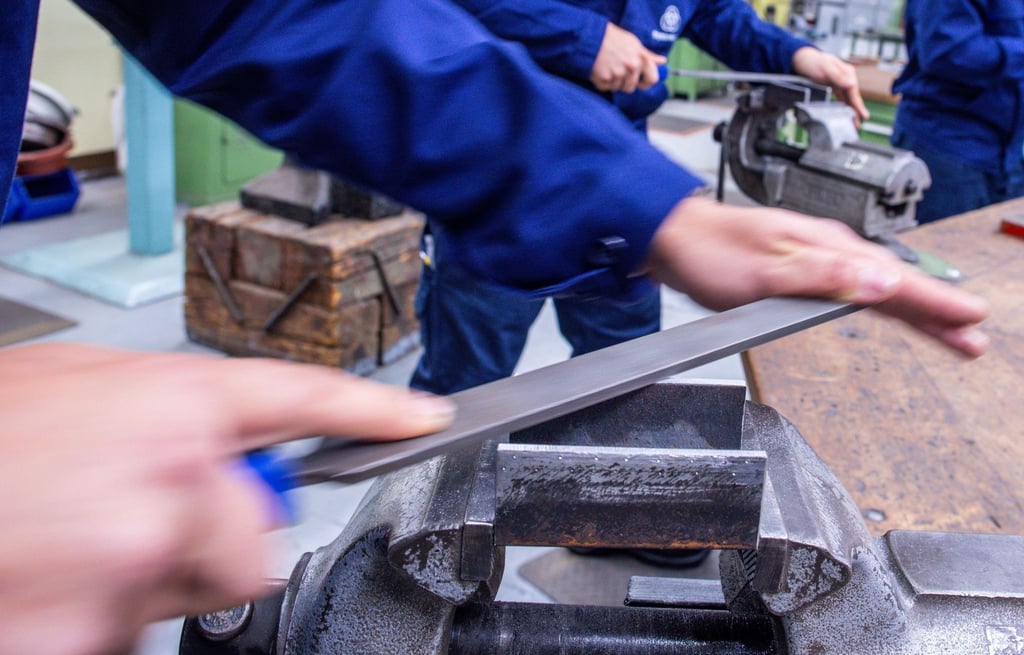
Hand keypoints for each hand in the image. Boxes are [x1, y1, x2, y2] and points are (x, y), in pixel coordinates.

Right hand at [0, 344, 454, 654]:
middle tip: (123, 521)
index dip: (372, 409)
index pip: (299, 396)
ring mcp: (127, 556)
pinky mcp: (86, 628)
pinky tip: (39, 580)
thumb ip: (161, 418)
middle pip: (255, 539)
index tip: (426, 416)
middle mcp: (166, 474)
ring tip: (59, 543)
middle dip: (207, 541)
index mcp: (166, 401)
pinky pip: (123, 634)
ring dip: (135, 580)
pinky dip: (85, 619)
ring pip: (185, 594)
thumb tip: (218, 457)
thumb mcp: (70, 389)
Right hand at [590, 22, 665, 92]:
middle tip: (616, 70)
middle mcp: (632, 67)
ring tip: (607, 67)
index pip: (653, 79)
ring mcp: (618, 74)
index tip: (640, 81)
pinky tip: (600, 70)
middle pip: (631, 87)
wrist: (591, 37)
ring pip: (617, 88)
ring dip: (612, 82)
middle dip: (624, 83)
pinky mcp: (605, 78)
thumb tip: (662, 61)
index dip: (646, 82)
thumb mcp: (633, 43)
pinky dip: (601, 81)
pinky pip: (605, 87)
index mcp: (641, 58)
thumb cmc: (612, 38)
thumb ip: (648, 55)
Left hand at [645, 196, 989, 356]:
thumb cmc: (712, 252)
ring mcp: (816, 258)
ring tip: (949, 332)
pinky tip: (889, 307)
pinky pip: (854, 287)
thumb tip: (879, 282)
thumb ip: (824, 277)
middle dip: (937, 313)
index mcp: (828, 248)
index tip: (971, 321)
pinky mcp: (802, 269)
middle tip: (973, 338)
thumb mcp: (766, 271)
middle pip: (894, 286)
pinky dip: (881, 301)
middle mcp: (829, 250)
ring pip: (878, 287)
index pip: (894, 281)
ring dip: (915, 310)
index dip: (935, 305)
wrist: (675, 240)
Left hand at [791, 46, 869, 121]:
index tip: (862, 114)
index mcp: (847, 72)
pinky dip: (844, 108)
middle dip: (856, 111)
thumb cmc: (814, 62)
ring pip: (848, 99)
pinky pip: (841, 99)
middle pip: (853, 96)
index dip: (858, 103)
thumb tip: (851, 84)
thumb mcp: (825, 67)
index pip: (853, 90)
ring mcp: (840, 83)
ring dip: (851, 111)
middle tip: (859, 125)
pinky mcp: (834, 88)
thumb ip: (837, 76)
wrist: (803, 60)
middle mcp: (846, 78)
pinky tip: (846, 116)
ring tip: (854, 125)